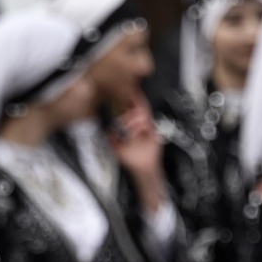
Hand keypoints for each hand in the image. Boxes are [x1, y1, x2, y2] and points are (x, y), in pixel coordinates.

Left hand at [108, 93, 166, 211]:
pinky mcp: (154, 134)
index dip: (131, 100)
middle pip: (141, 107)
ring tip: (125, 123)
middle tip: (128, 97)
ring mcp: (149, 129)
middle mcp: (143, 125)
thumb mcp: (118, 148)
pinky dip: (139, 126)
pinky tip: (133, 130)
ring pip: (143, 114)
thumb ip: (112, 139)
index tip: (126, 92)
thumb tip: (107, 131)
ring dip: (133, 117)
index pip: (133, 109)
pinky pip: (147, 125)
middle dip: (135, 101)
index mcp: (135, 126)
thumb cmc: (131, 159)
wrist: (142, 170)